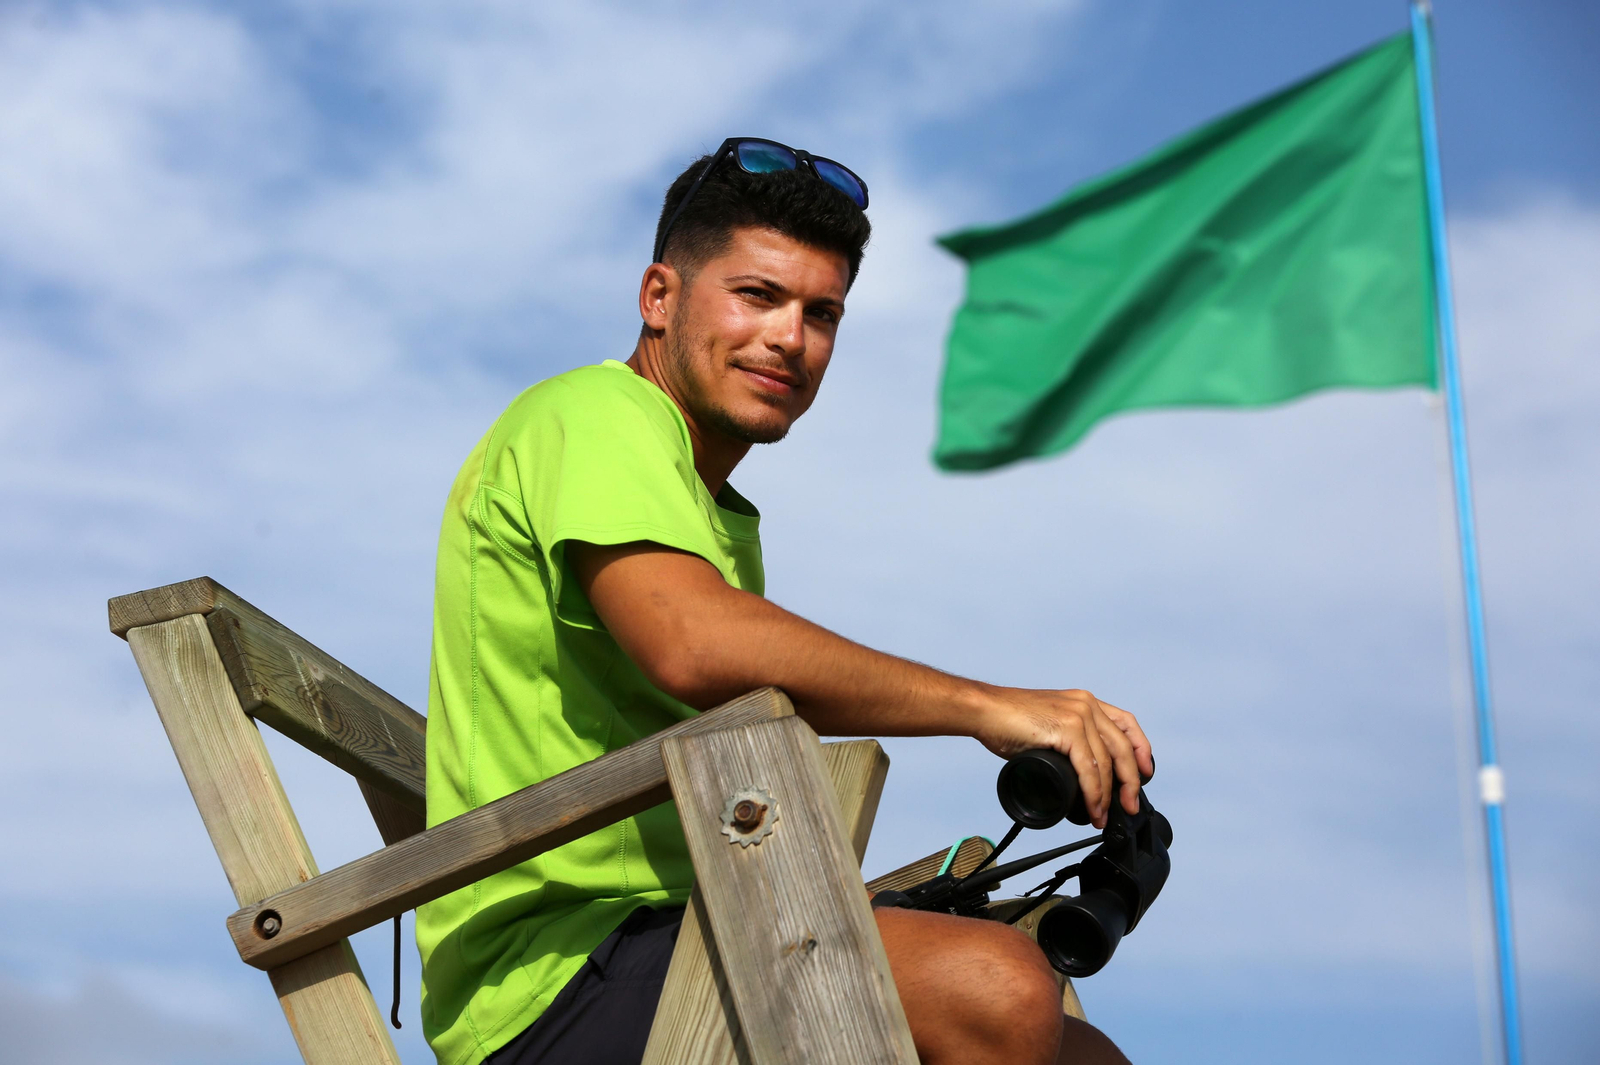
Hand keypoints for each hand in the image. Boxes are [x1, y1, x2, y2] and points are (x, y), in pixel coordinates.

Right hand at [974, 688, 1153, 827]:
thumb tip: (1078, 771)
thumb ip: (1067, 739)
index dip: (1140, 750)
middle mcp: (1087, 705)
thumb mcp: (1049, 724)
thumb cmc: (1008, 720)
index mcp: (1085, 702)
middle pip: (1122, 747)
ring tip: (1102, 816)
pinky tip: (1092, 808)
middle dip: (1131, 782)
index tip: (1145, 774)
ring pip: (1107, 762)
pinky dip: (1094, 793)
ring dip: (1108, 796)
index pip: (1126, 724)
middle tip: (1130, 806)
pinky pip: (1090, 769)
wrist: (984, 711)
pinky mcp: (1067, 728)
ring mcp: (1078, 715)